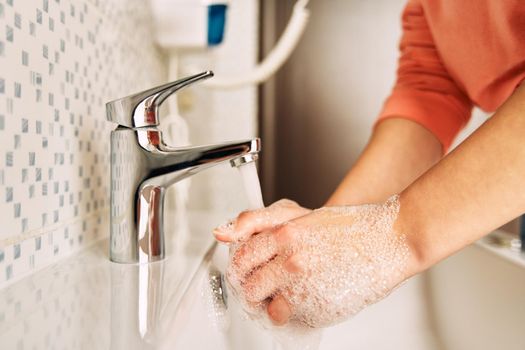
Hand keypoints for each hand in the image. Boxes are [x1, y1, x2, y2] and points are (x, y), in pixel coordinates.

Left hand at [221, 196, 412, 327]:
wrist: (389, 240)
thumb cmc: (349, 227)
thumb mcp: (301, 213)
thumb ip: (259, 220)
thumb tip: (225, 231)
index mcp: (284, 233)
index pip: (241, 255)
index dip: (241, 267)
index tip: (246, 271)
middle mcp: (290, 259)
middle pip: (247, 283)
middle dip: (251, 286)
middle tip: (264, 285)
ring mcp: (303, 285)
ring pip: (262, 303)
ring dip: (267, 301)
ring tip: (284, 294)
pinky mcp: (317, 307)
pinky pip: (286, 317)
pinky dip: (289, 313)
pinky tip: (302, 301)